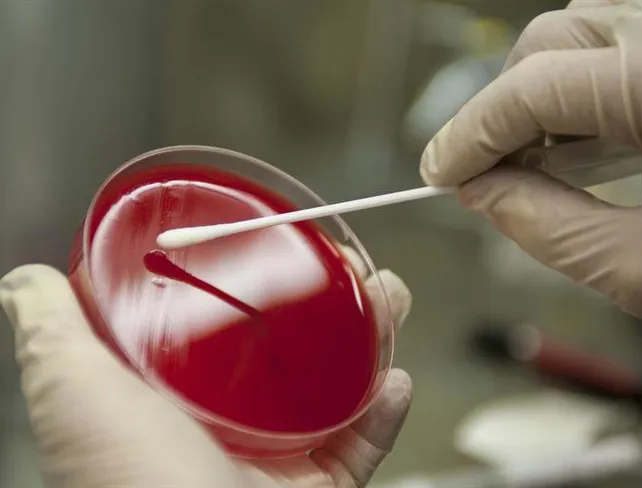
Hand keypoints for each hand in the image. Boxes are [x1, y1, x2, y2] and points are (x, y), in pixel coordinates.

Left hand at [0, 248, 411, 487]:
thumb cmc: (130, 482)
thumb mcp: (75, 392)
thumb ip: (53, 334)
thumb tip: (25, 281)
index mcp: (183, 395)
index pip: (230, 324)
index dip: (258, 279)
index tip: (280, 244)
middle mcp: (234, 422)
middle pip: (296, 348)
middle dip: (334, 302)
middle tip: (353, 268)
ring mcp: (280, 454)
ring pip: (340, 383)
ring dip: (373, 339)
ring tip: (389, 299)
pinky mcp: (319, 487)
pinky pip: (363, 442)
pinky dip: (385, 411)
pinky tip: (396, 380)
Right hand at [420, 0, 641, 317]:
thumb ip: (552, 231)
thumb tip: (481, 195)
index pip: (534, 88)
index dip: (471, 134)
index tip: (439, 173)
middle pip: (549, 40)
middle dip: (504, 108)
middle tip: (489, 172)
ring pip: (582, 27)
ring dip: (543, 89)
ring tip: (548, 158)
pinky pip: (616, 37)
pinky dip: (583, 80)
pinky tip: (596, 136)